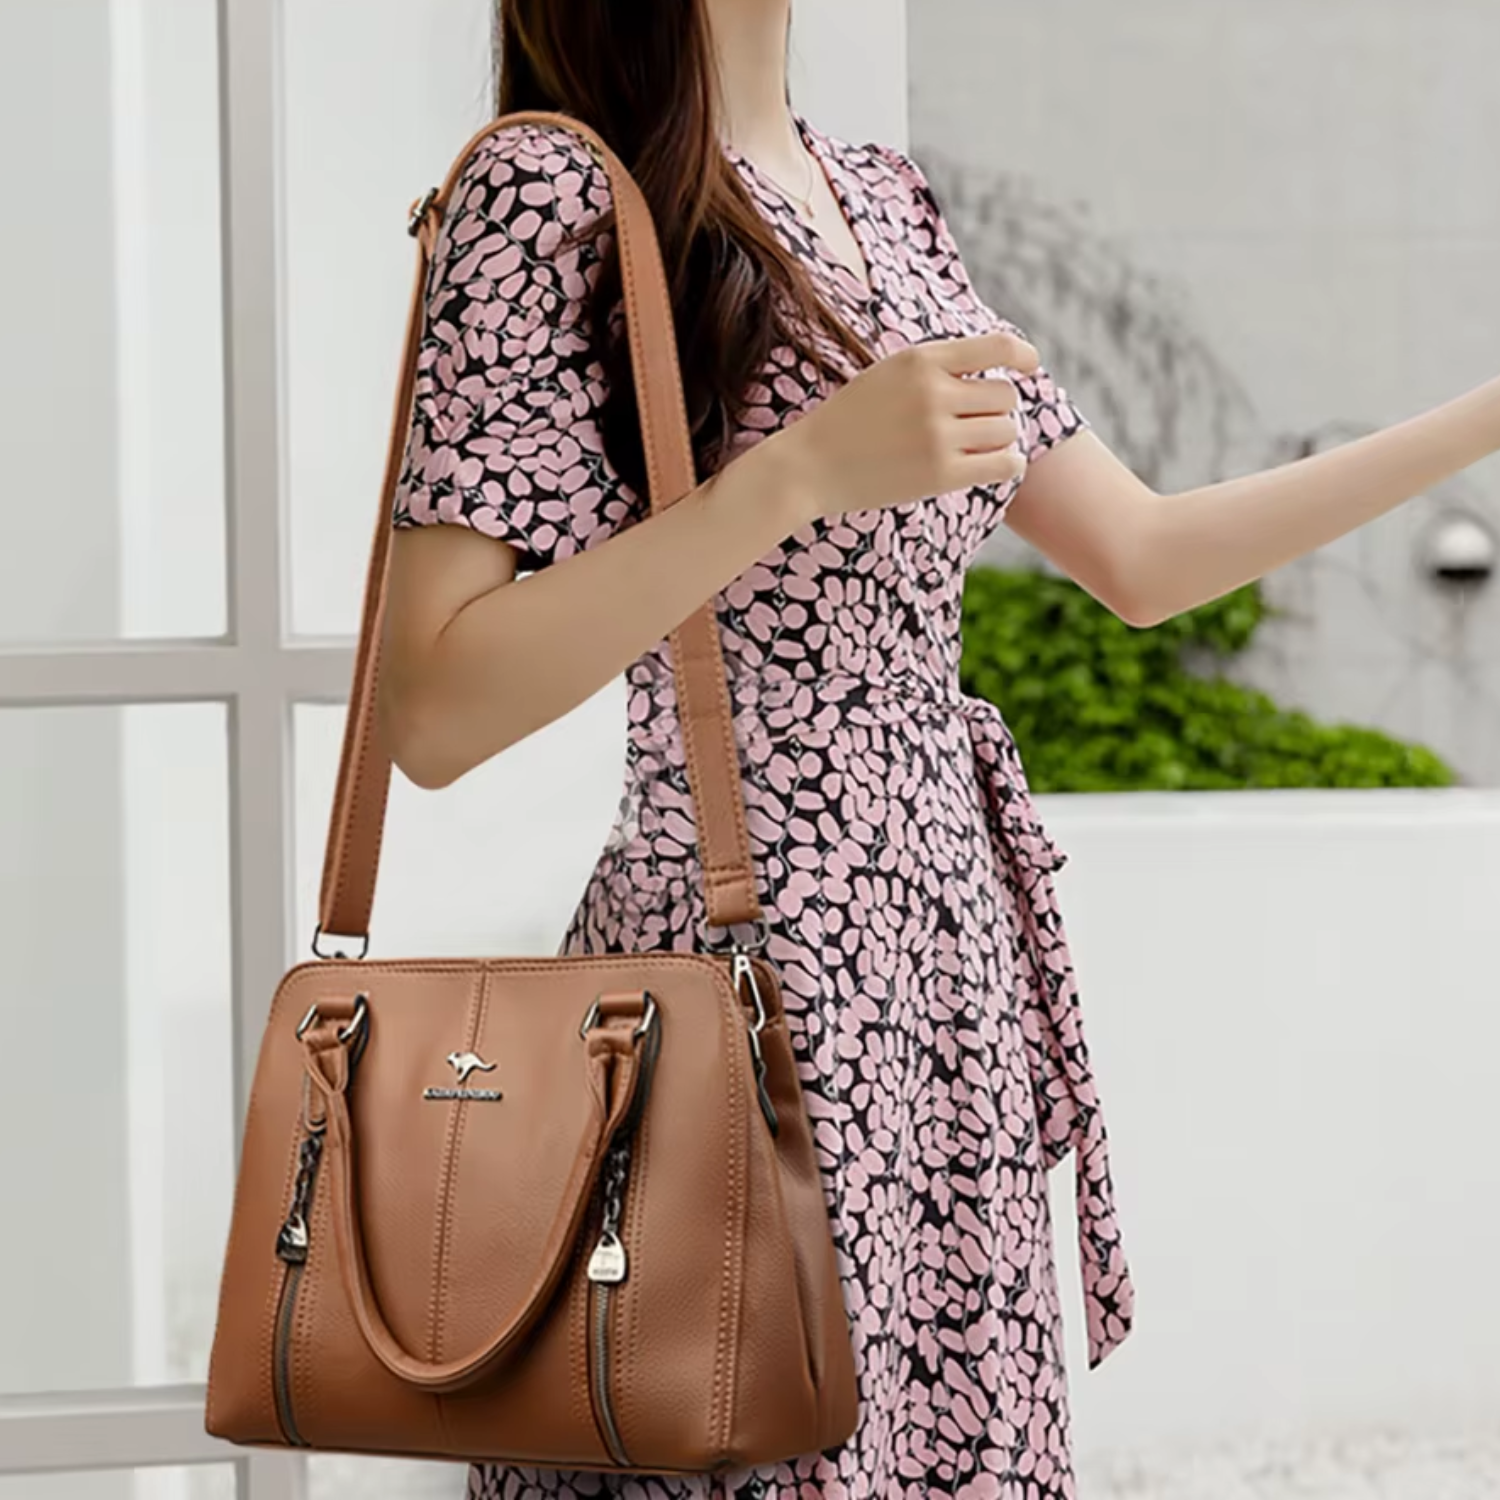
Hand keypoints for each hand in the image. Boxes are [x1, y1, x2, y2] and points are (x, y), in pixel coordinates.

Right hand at [767, 330, 1039, 522]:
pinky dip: (1006, 463)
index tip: (1029, 367)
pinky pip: (1004, 464)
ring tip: (970, 446)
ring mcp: (937, 435)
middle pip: (1005, 396)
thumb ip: (940, 367)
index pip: (997, 347)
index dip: (1022, 356)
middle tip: (974, 423)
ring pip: (1006, 431)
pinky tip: (990, 465)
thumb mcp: (890, 373)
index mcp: (921, 360)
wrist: (810, 465)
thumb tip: (1005, 371)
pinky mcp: (941, 474)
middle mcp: (933, 393)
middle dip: (996, 410)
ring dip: (997, 439)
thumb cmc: (852, 420)